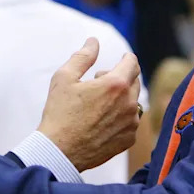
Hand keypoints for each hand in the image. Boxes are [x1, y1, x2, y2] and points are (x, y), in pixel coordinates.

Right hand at [38, 38, 141, 171]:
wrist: (59, 151)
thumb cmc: (59, 113)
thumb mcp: (64, 78)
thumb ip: (83, 56)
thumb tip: (94, 41)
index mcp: (116, 85)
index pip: (132, 63)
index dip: (126, 58)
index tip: (122, 58)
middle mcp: (129, 103)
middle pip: (134, 82)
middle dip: (121, 77)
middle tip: (99, 83)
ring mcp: (131, 124)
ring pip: (133, 103)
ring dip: (121, 98)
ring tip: (98, 104)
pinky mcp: (128, 140)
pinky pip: (130, 122)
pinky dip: (120, 117)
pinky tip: (101, 121)